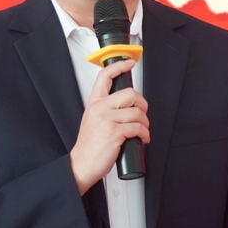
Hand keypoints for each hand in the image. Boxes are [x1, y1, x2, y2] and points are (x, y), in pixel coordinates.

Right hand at [69, 58, 148, 193]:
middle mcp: (100, 108)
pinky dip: (145, 133)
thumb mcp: (92, 120)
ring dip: (145, 122)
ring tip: (143, 130)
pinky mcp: (115, 132)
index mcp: (94, 103)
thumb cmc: (88, 146)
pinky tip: (143, 138)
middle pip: (130, 93)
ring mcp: (107, 119)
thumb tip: (125, 107)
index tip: (129, 63)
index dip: (119, 66)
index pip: (105, 77)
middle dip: (142, 103)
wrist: (82, 164)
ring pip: (137, 112)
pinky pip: (138, 128)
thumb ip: (105, 109)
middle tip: (142, 112)